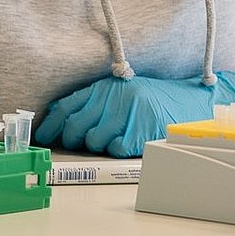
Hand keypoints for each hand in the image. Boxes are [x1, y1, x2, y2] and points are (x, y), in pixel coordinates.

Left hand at [36, 70, 234, 157]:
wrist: (192, 103)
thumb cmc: (155, 99)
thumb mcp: (123, 91)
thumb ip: (95, 101)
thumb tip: (58, 121)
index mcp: (107, 85)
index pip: (67, 105)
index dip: (50, 125)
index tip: (42, 137)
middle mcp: (114, 97)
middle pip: (74, 126)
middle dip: (70, 140)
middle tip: (74, 144)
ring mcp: (127, 116)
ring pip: (93, 141)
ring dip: (96, 146)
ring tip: (110, 138)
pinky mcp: (139, 133)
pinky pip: (114, 150)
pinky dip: (116, 150)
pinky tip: (126, 142)